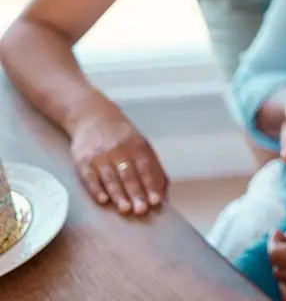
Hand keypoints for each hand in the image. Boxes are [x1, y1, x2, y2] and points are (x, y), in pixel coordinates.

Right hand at [69, 100, 166, 215]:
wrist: (92, 116)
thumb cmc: (121, 136)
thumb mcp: (140, 142)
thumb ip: (150, 163)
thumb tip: (161, 188)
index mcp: (136, 145)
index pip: (145, 168)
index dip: (150, 185)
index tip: (155, 200)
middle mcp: (119, 149)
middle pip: (128, 175)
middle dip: (136, 193)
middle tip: (141, 210)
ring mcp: (100, 155)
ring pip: (110, 178)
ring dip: (118, 194)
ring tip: (125, 209)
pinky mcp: (82, 160)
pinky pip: (90, 177)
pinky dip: (96, 189)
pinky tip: (103, 200)